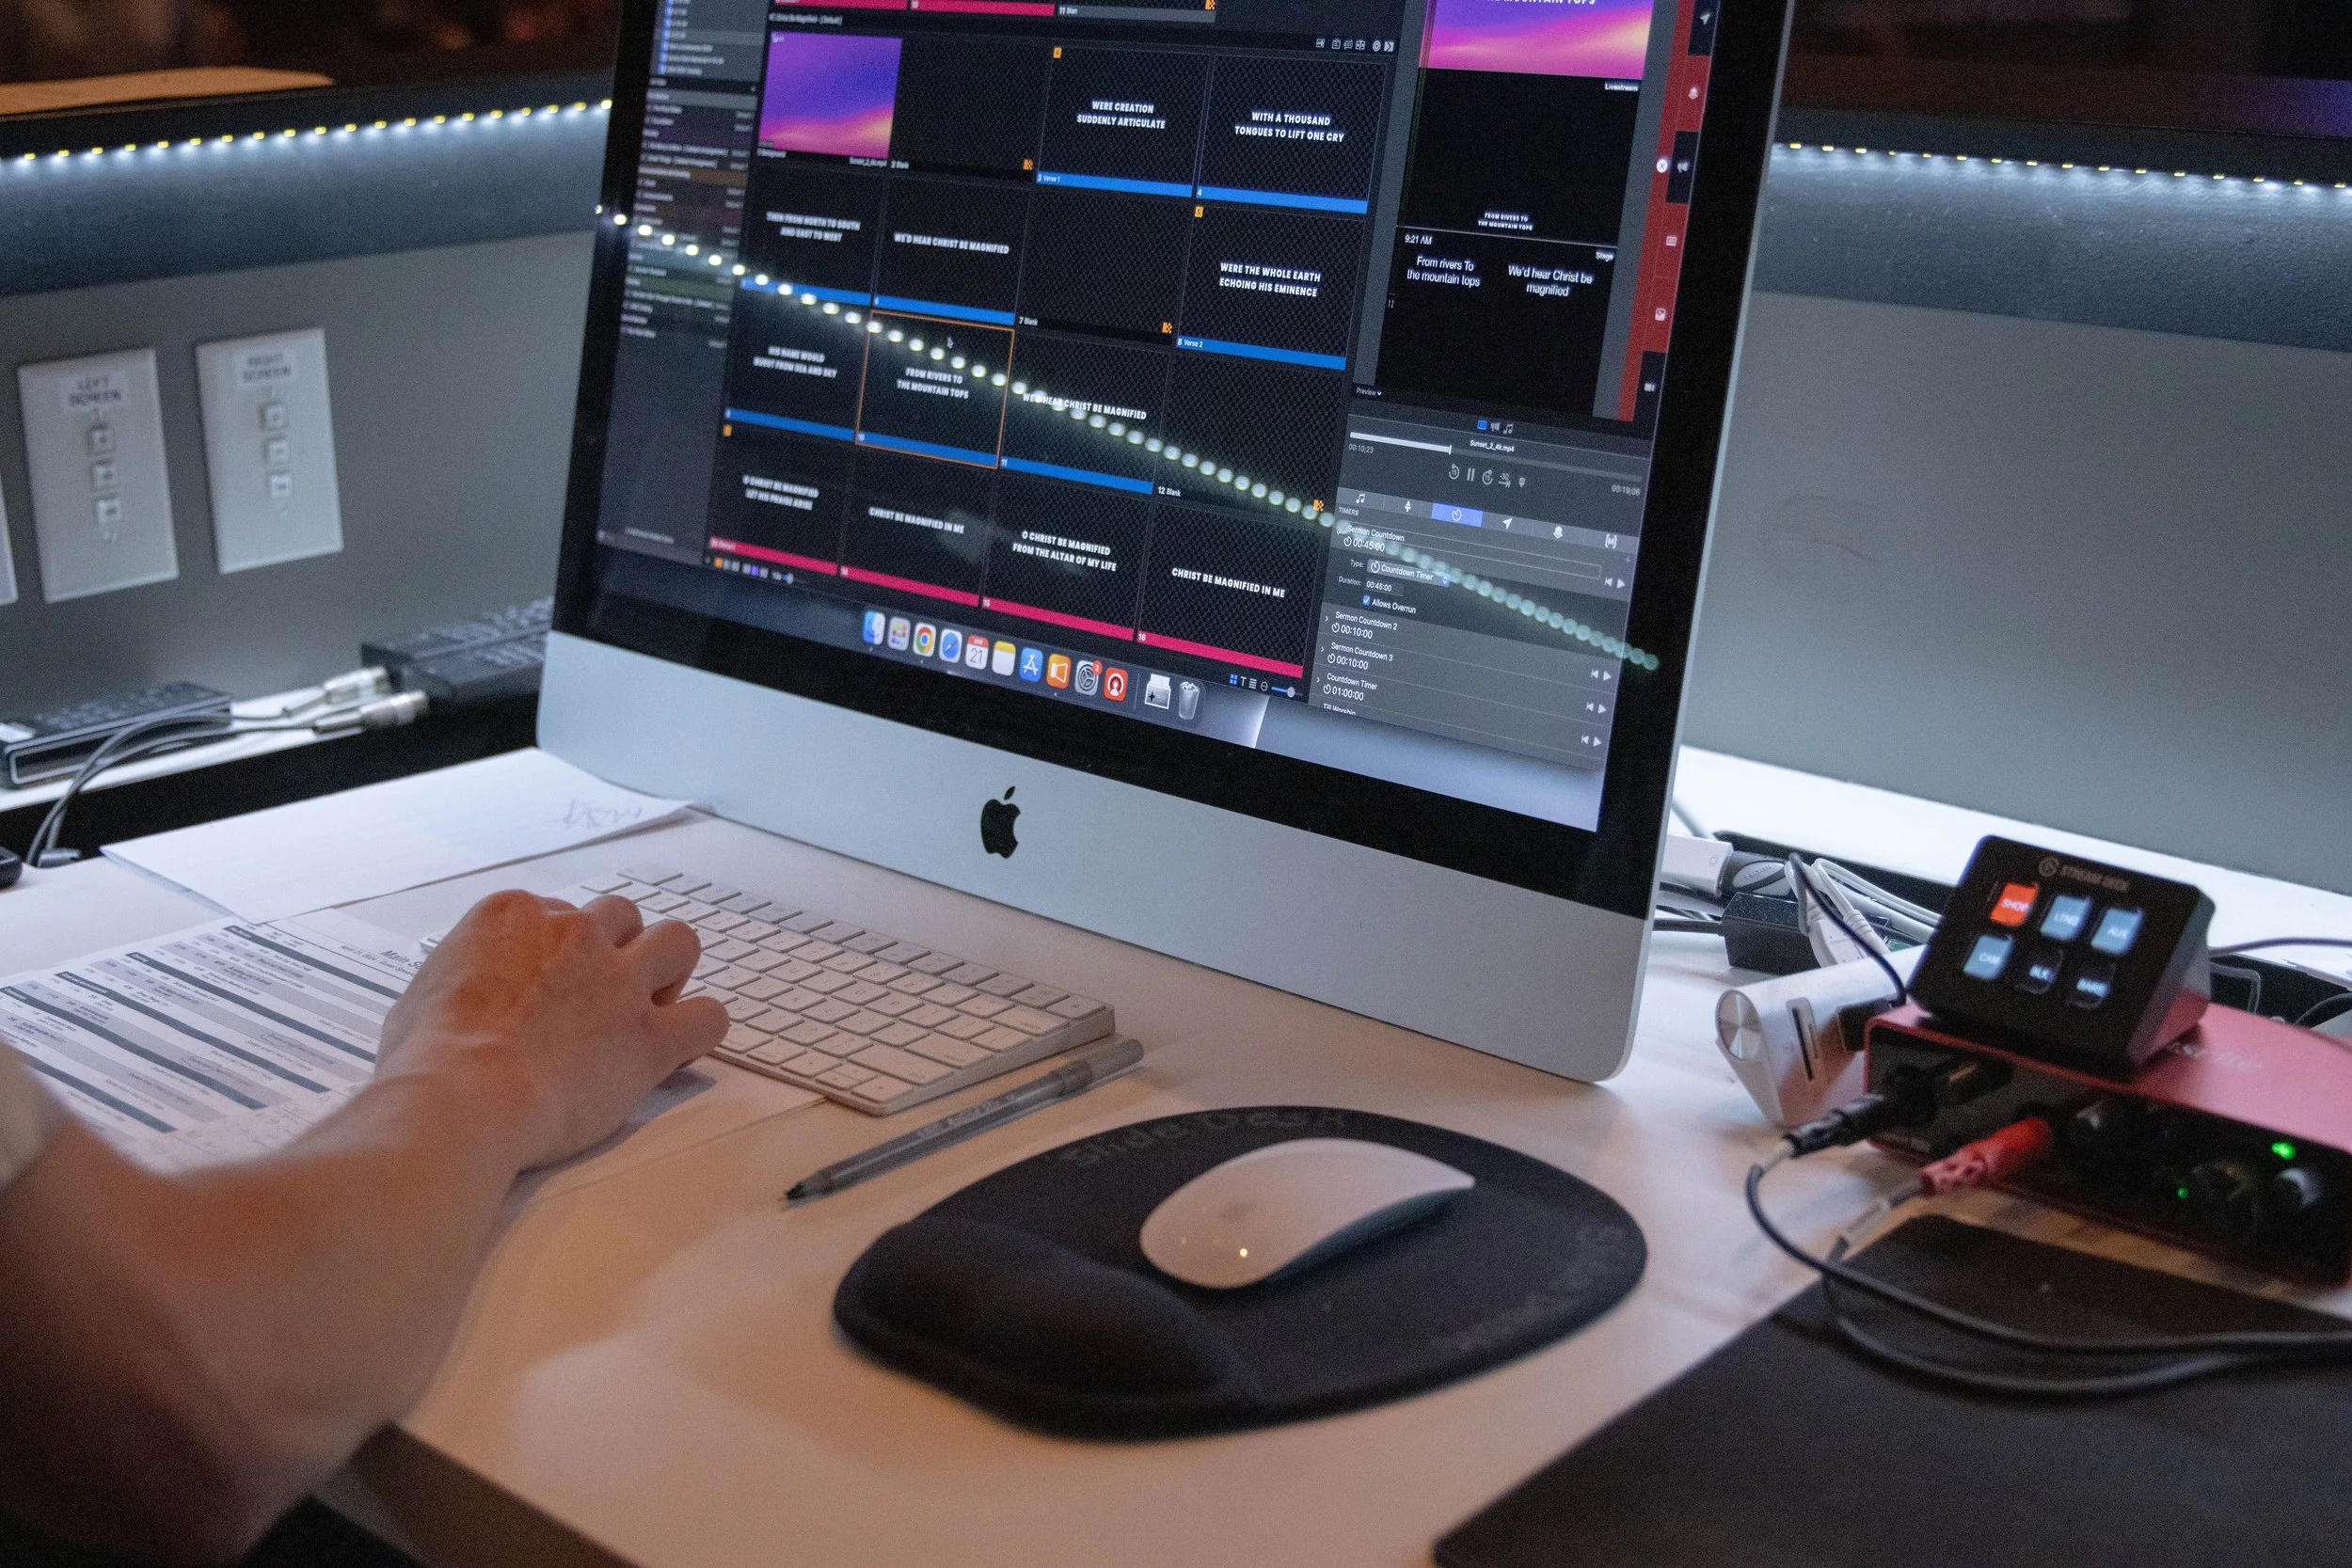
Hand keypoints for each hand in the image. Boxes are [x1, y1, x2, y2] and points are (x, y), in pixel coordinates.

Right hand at [373, 891, 726, 1169]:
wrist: (464, 1098)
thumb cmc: (428, 1058)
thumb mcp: (422, 993)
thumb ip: (463, 976)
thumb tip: (466, 994)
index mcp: (515, 915)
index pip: (557, 913)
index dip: (557, 951)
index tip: (547, 985)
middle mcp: (575, 934)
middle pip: (621, 917)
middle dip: (618, 948)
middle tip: (601, 993)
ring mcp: (619, 982)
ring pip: (679, 942)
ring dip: (671, 970)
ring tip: (651, 1006)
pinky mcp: (650, 1035)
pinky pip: (709, 1016)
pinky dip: (701, 1029)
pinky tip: (680, 1049)